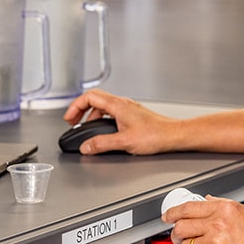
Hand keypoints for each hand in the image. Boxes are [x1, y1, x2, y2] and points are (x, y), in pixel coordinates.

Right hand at [62, 89, 178, 154]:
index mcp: (118, 106)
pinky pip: (113, 112)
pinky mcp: (134, 116)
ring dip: (92, 115)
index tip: (69, 119)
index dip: (75, 106)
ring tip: (87, 128)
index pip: (90, 96)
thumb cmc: (156, 135)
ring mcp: (129, 109)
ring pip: (104, 106)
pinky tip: (105, 131)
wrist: (174, 136)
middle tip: (74, 122)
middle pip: (95, 99)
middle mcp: (123, 104)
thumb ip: (102, 144)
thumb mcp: (124, 142)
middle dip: (81, 110)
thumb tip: (86, 147)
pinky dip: (103, 119)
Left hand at [164, 197, 243, 243]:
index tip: (168, 216)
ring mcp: (216, 243)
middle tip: (179, 238)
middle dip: (177, 234)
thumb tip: (207, 201)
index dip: (173, 213)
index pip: (188, 208)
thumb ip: (224, 205)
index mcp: (224, 208)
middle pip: (182, 227)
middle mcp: (218, 223)